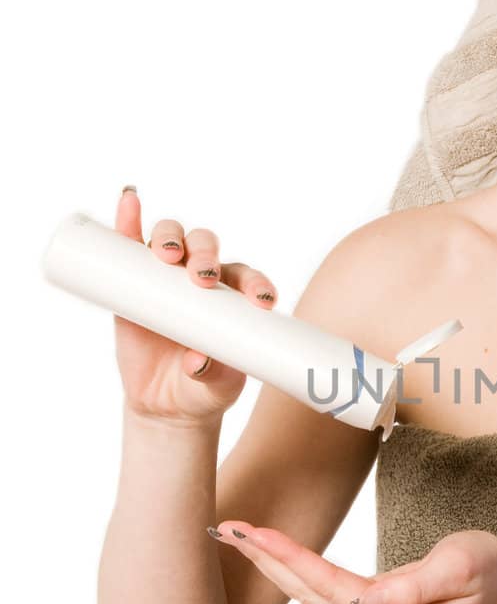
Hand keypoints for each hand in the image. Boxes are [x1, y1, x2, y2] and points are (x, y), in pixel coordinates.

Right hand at [113, 185, 279, 425]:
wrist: (165, 403)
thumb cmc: (202, 390)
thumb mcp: (216, 388)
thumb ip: (213, 376)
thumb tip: (196, 361)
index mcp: (234, 299)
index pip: (248, 278)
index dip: (256, 283)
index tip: (261, 300)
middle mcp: (203, 280)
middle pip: (207, 249)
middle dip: (206, 255)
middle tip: (202, 276)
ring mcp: (167, 278)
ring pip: (174, 241)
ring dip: (172, 237)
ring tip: (168, 254)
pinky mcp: (134, 281)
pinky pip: (131, 244)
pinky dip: (129, 220)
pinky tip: (130, 199)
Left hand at [208, 523, 496, 603]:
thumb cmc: (482, 569)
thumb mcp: (456, 569)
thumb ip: (413, 588)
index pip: (324, 583)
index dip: (287, 555)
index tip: (252, 531)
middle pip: (303, 590)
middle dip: (263, 558)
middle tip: (224, 526)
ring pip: (304, 593)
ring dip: (270, 564)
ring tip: (236, 536)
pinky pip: (318, 592)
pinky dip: (290, 570)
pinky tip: (271, 557)